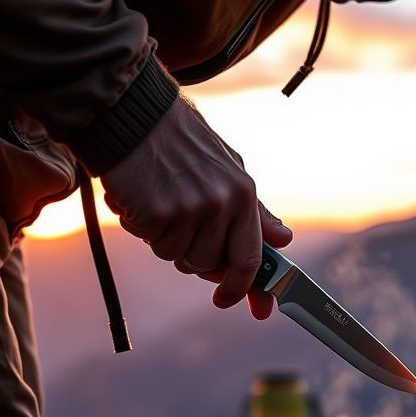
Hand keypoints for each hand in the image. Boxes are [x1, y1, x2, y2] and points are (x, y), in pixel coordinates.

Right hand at [99, 97, 291, 317]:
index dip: (245, 288)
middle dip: (192, 255)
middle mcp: (221, 204)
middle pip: (209, 265)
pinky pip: (152, 243)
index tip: (239, 303)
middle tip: (177, 223)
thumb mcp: (228, 169)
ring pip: (178, 258)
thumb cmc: (179, 142)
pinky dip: (142, 227)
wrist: (132, 113)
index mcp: (242, 194)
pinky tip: (141, 198)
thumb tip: (283, 240)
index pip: (250, 257)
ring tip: (159, 202)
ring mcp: (190, 210)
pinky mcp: (157, 213)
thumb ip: (255, 210)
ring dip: (166, 240)